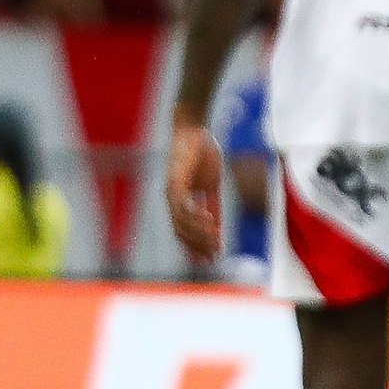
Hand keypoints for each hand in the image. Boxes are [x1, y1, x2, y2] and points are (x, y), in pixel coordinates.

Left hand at [166, 117, 222, 262]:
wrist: (194, 129)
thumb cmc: (202, 153)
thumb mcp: (211, 185)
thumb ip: (212, 205)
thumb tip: (216, 228)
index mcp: (179, 201)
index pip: (184, 231)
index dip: (196, 247)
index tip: (211, 259)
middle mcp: (172, 199)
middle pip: (181, 231)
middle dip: (198, 246)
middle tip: (215, 254)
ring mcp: (172, 190)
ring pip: (181, 222)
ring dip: (199, 233)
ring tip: (216, 239)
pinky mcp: (175, 180)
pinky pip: (183, 204)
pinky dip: (195, 216)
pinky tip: (210, 221)